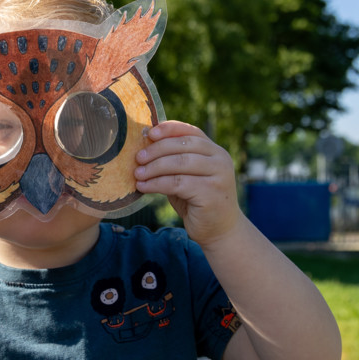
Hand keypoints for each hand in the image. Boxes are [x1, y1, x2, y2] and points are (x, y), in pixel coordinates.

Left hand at [134, 120, 242, 245]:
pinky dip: (156, 183)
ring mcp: (218, 176)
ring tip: (138, 174)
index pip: (191, 131)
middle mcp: (220, 159)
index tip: (149, 133)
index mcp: (215, 151)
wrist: (219, 230)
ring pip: (179, 163)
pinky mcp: (211, 193)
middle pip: (183, 146)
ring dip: (154, 168)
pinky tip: (144, 186)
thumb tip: (144, 145)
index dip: (169, 129)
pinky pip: (177, 183)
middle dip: (157, 150)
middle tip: (138, 158)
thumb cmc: (197, 201)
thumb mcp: (186, 176)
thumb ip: (174, 160)